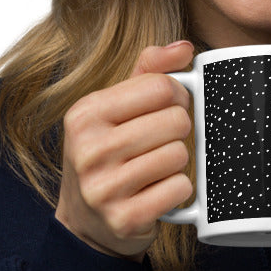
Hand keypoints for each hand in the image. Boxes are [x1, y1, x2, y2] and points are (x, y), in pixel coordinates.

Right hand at [55, 41, 193, 260]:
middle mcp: (89, 149)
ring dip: (178, 162)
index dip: (178, 95)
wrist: (86, 223)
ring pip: (179, 155)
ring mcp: (103, 187)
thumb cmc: (106, 155)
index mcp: (86, 114)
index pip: (160, 87)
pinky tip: (158, 191)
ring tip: (156, 168)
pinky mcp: (124, 218)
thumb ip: (148, 72)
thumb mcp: (114, 109)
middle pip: (176, 121)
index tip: (171, 106)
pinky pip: (179, 189)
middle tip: (163, 142)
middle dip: (179, 131)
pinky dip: (178, 190)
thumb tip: (184, 47)